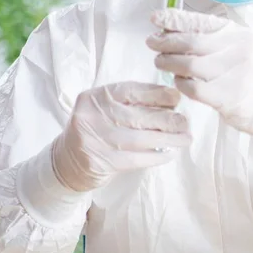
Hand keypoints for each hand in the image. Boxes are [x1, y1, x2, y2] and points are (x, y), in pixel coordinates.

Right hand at [52, 82, 190, 191]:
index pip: (132, 91)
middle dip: (168, 119)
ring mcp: (96, 139)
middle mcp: (94, 115)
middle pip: (140, 116)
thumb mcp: (105, 108)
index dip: (158, 94)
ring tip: (186, 139)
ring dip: (168, 139)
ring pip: (141, 139)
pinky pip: (137, 159)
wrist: (66, 161)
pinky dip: (156, 156)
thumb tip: (172, 100)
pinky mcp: (101, 162)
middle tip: (186, 122)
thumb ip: (130, 102)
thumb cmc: (96, 128)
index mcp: (97, 96)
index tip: (177, 98)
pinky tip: (170, 154)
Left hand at [147, 9, 252, 135]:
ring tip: (161, 63)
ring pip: (189, 65)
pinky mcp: (228, 97)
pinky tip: (179, 82)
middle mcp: (239, 49)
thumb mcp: (243, 48)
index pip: (202, 22)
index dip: (174, 19)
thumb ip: (215, 39)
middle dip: (165, 42)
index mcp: (240, 34)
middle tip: (152, 44)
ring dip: (168, 63)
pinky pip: (194, 88)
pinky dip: (181, 84)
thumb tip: (176, 30)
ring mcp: (235, 73)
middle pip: (191, 42)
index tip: (155, 19)